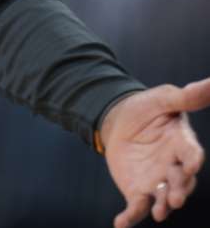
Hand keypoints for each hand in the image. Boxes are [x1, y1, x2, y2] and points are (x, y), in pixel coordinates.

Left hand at [101, 77, 209, 226]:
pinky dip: (130, 217)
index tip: (192, 163)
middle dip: (179, 190)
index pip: (191, 153)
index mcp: (183, 144)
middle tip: (174, 199)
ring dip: (161, 206)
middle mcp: (174, 167)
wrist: (120, 121)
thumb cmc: (148, 109)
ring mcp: (157, 181)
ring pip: (162, 197)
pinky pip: (136, 206)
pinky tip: (120, 224)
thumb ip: (188, 96)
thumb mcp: (165, 99)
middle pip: (180, 181)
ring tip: (158, 214)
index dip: (192, 159)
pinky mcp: (138, 190)